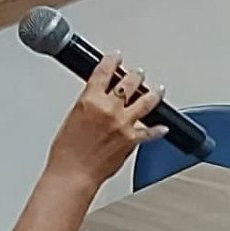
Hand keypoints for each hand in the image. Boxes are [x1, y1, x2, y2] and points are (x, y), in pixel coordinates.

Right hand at [49, 55, 159, 182]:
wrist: (74, 173)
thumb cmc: (66, 152)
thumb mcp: (71, 118)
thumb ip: (88, 106)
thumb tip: (97, 102)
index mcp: (90, 100)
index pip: (103, 72)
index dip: (112, 61)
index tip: (116, 57)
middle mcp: (110, 109)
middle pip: (129, 83)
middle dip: (135, 75)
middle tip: (138, 73)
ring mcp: (124, 124)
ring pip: (146, 101)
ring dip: (153, 93)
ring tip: (158, 89)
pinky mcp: (133, 140)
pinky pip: (151, 132)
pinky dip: (158, 129)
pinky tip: (163, 126)